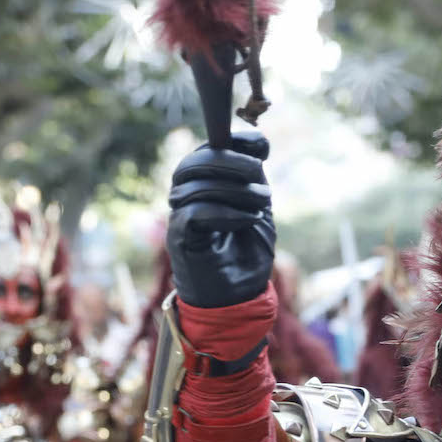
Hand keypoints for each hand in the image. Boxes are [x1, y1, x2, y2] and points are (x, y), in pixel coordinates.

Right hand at [166, 130, 274, 308]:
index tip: (262, 145)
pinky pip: (194, 214)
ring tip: (263, 204)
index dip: (232, 140)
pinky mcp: (180, 239)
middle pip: (194, 163)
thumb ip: (254, 178)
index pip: (207, 150)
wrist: (237, 300)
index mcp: (204, 186)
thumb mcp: (258, 208)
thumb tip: (258, 142)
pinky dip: (225, 212)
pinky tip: (247, 219)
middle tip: (261, 173)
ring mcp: (179, 218)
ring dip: (234, 189)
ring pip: (194, 186)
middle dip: (231, 161)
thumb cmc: (246, 256)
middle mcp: (186, 199)